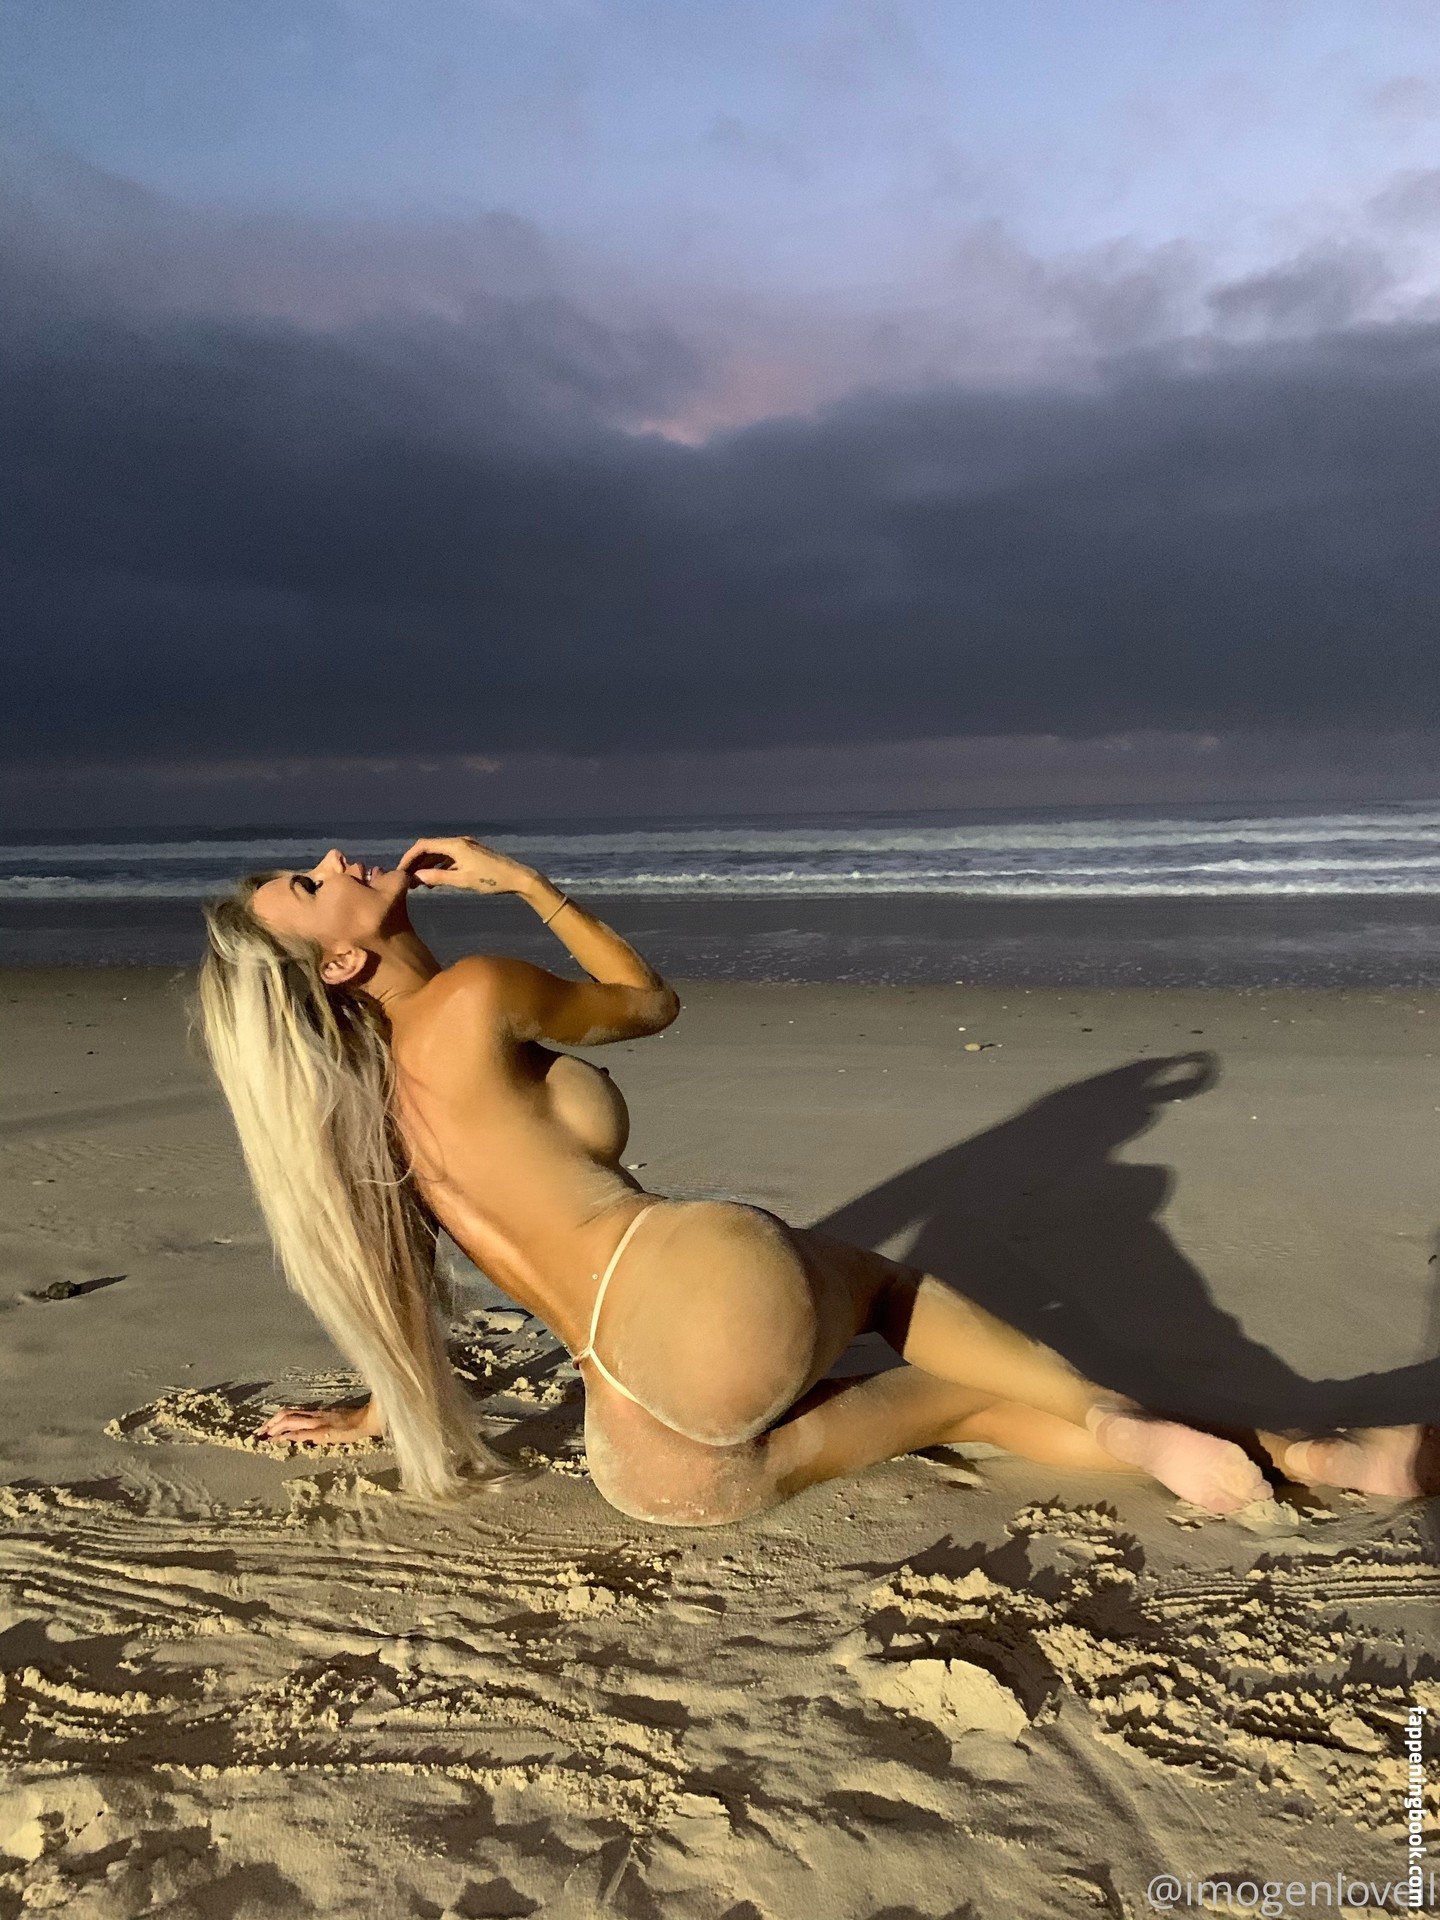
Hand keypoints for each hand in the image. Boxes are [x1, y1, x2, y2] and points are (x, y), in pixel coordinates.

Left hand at [254, 1399, 384, 1446]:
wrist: (368, 1420)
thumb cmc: (355, 1421)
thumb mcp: (335, 1420)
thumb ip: (322, 1423)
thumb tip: (310, 1432)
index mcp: (316, 1413)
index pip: (291, 1413)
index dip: (275, 1419)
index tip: (264, 1428)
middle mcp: (314, 1415)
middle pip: (286, 1415)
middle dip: (269, 1424)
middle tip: (257, 1434)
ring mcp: (317, 1422)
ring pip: (290, 1421)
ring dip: (274, 1429)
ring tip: (263, 1438)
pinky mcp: (323, 1432)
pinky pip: (302, 1432)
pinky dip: (288, 1436)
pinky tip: (280, 1441)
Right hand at [398, 834, 535, 896]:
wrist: (517, 877)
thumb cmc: (491, 880)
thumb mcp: (462, 880)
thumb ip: (438, 878)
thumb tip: (416, 877)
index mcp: (455, 845)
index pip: (424, 845)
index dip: (409, 857)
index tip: (400, 870)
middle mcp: (459, 842)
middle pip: (430, 848)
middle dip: (416, 862)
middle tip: (406, 878)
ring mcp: (466, 847)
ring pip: (439, 854)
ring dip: (427, 866)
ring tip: (417, 883)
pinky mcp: (471, 854)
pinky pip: (449, 858)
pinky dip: (439, 867)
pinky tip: (434, 881)